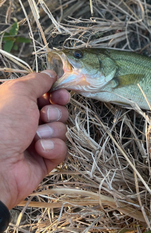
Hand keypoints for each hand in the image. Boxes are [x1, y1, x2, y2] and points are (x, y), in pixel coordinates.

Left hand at [0, 70, 69, 209]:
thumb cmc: (1, 126)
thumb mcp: (18, 92)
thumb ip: (38, 81)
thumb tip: (51, 73)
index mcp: (18, 104)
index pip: (46, 94)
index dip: (56, 93)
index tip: (60, 94)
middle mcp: (26, 121)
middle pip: (58, 110)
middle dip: (54, 112)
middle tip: (42, 116)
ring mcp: (36, 140)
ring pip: (62, 129)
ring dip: (51, 131)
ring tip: (35, 137)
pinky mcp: (44, 159)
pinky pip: (62, 148)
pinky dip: (52, 147)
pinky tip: (39, 150)